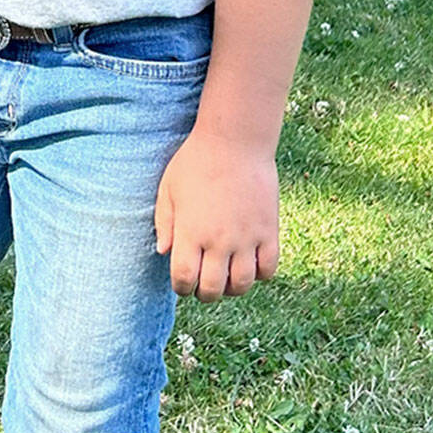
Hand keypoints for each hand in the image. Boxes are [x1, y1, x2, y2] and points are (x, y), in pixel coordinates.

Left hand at [154, 128, 279, 302]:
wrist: (235, 139)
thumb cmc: (196, 159)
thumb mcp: (169, 186)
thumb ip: (164, 221)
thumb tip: (163, 252)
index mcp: (190, 231)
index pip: (184, 279)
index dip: (181, 287)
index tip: (183, 280)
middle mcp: (218, 240)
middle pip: (213, 290)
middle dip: (205, 293)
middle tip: (205, 282)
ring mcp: (246, 237)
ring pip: (242, 285)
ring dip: (232, 287)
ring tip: (227, 274)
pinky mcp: (268, 230)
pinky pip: (268, 269)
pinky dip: (260, 273)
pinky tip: (251, 261)